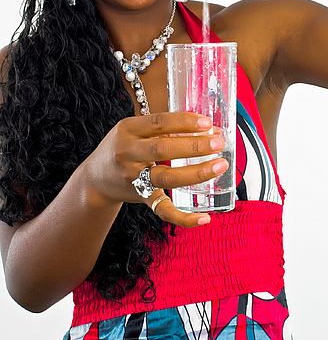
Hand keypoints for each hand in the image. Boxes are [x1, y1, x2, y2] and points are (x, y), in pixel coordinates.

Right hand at [80, 112, 227, 227]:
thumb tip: (210, 128)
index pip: (159, 122)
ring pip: (166, 178)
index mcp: (128, 129)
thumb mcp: (135, 129)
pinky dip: (184, 218)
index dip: (184, 122)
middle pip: (163, 149)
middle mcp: (128, 153)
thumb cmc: (124, 147)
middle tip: (218, 142)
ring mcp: (133, 178)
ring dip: (196, 173)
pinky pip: (163, 210)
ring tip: (220, 165)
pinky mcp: (141, 198)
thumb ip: (166, 127)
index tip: (207, 122)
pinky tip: (205, 217)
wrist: (95, 179)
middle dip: (194, 146)